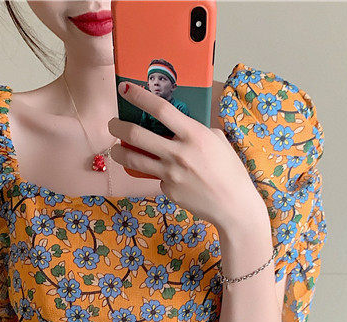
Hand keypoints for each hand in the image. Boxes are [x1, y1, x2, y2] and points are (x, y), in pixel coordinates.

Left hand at [107, 81, 265, 231]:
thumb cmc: (230, 171)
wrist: (233, 206)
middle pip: (136, 134)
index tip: (125, 89)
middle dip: (118, 126)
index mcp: (194, 135)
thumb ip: (196, 130)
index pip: (161, 109)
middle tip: (113, 123)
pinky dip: (156, 174)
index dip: (139, 96)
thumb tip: (177, 124)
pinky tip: (166, 176)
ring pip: (133, 159)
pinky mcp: (168, 191)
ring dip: (119, 151)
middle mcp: (179, 153)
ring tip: (116, 147)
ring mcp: (170, 174)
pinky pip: (155, 178)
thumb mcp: (218, 141)